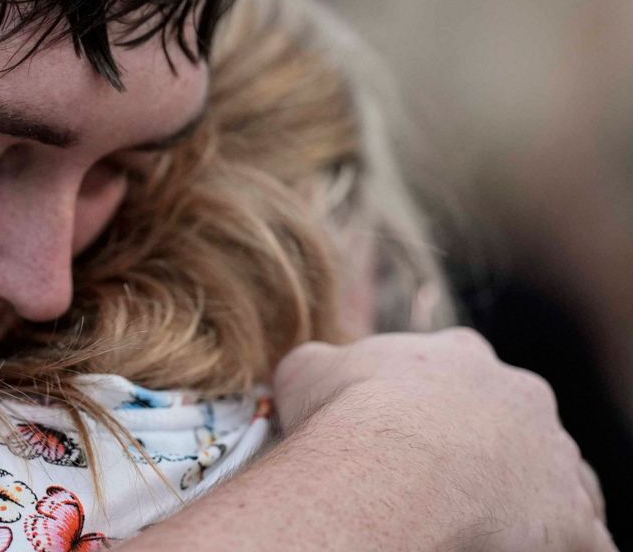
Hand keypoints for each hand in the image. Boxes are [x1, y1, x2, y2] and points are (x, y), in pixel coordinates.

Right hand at [273, 328, 613, 551]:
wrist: (390, 468)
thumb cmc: (345, 415)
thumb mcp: (308, 370)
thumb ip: (321, 365)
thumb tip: (312, 371)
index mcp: (459, 356)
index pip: (456, 374)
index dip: (427, 404)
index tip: (400, 430)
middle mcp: (519, 395)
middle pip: (512, 422)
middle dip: (483, 449)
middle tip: (438, 482)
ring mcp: (554, 456)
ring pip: (552, 477)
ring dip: (524, 499)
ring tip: (479, 525)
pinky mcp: (574, 520)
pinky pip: (580, 541)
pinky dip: (556, 548)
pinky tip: (514, 551)